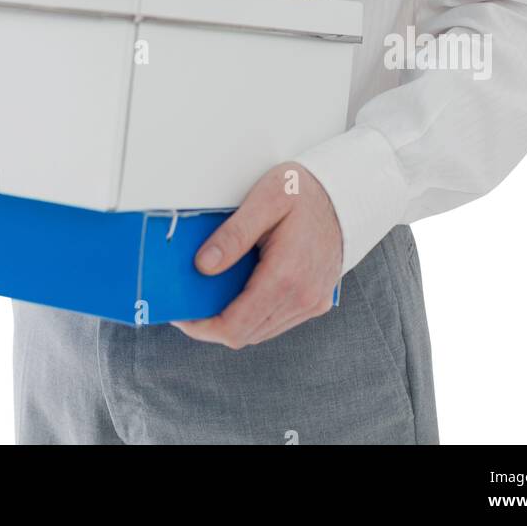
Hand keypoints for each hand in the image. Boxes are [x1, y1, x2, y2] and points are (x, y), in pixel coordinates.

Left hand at [171, 161, 341, 346]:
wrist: (346, 194)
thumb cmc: (303, 191)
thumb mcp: (265, 198)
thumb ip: (234, 234)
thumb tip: (203, 266)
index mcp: (287, 274)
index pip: (235, 325)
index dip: (202, 327)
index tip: (181, 314)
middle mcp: (303, 296)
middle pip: (244, 334)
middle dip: (212, 324)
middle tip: (189, 302)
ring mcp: (312, 302)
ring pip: (259, 331)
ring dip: (232, 320)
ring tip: (209, 295)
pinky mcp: (316, 302)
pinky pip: (276, 322)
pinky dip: (252, 314)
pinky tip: (238, 291)